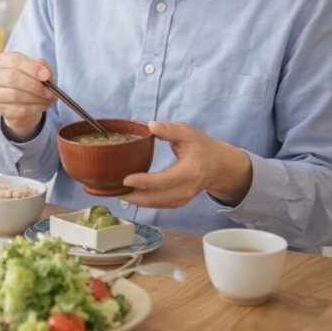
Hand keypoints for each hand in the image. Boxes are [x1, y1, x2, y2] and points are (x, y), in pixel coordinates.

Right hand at [0, 51, 56, 140]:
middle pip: (13, 78)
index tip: (46, 76)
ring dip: (37, 98)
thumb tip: (46, 76)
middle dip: (34, 85)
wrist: (24, 101)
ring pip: (16, 95)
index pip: (15, 60)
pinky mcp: (2, 109)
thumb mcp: (38, 68)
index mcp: (4, 60)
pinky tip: (44, 105)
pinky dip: (36, 107)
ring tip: (50, 98)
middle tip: (50, 91)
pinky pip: (20, 109)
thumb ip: (43, 67)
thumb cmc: (30, 79)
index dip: (32, 68)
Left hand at [120, 121, 252, 207]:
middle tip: (113, 189)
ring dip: (135, 200)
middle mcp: (187, 189)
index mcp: (190, 171)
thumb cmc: (202, 147)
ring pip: (156, 204)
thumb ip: (170, 129)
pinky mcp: (178, 202)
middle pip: (157, 198)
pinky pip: (158, 205)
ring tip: (115, 192)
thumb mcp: (189, 133)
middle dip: (133, 196)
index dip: (145, 181)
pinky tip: (128, 195)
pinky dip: (142, 202)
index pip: (165, 180)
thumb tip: (151, 125)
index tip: (126, 178)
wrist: (218, 166)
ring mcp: (183, 198)